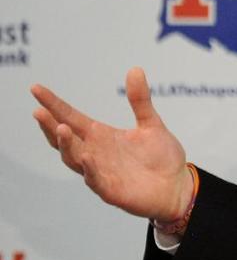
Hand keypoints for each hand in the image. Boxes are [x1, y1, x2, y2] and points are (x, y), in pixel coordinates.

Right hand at [31, 67, 192, 223]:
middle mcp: (95, 153)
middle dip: (50, 126)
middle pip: (65, 139)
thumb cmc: (161, 157)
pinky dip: (90, 169)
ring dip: (67, 145)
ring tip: (61, 128)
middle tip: (39, 111)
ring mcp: (100, 172)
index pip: (71, 117)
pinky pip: (95, 180)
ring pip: (74, 159)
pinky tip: (86, 157)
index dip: (54, 105)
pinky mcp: (111, 190)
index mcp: (101, 136)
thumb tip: (135, 69)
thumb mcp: (151, 123)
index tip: (36, 89)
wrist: (177, 186)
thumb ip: (140, 100)